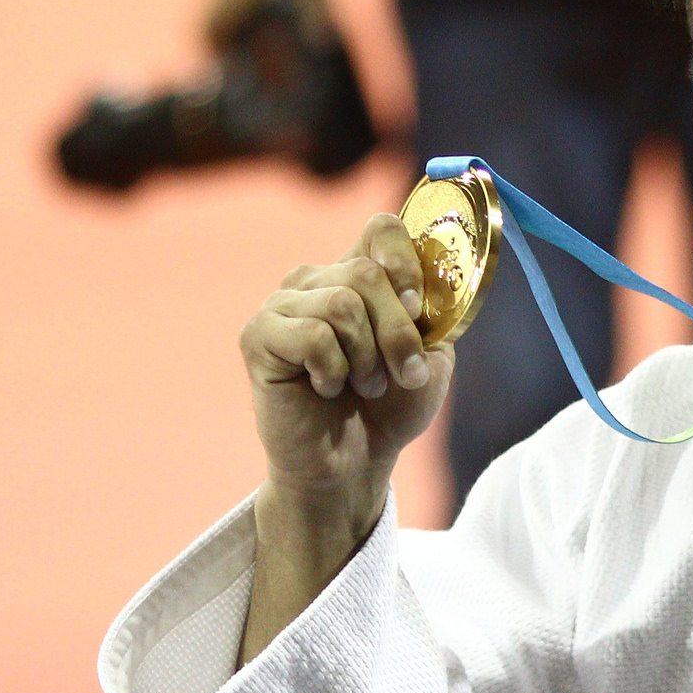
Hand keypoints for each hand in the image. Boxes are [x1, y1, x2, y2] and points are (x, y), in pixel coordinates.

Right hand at [241, 214, 451, 517]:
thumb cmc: (390, 407)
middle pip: (369, 274)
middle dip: (399, 332)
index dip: (407, 261)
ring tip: (363, 386)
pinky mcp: (258, 336)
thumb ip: (434, 312)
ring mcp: (282, 305)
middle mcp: (316, 279)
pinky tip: (325, 388)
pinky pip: (312, 335)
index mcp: (357, 274)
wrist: (353, 464)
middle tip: (405, 375)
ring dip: (367, 358)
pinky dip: (334, 370)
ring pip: (342, 304)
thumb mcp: (431, 356)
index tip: (418, 308)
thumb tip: (434, 280)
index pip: (381, 228)